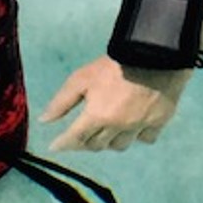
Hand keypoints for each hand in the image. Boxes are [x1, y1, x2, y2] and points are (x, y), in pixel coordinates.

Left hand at [39, 56, 191, 150]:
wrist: (152, 55)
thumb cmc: (113, 65)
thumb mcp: (80, 79)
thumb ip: (62, 102)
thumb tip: (44, 121)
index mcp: (97, 115)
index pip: (75, 138)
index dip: (63, 144)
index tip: (55, 147)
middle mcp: (117, 126)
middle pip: (97, 145)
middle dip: (84, 143)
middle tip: (79, 137)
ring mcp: (139, 126)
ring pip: (120, 145)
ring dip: (109, 141)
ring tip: (103, 132)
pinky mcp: (158, 122)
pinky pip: (144, 139)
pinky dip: (136, 136)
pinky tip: (131, 128)